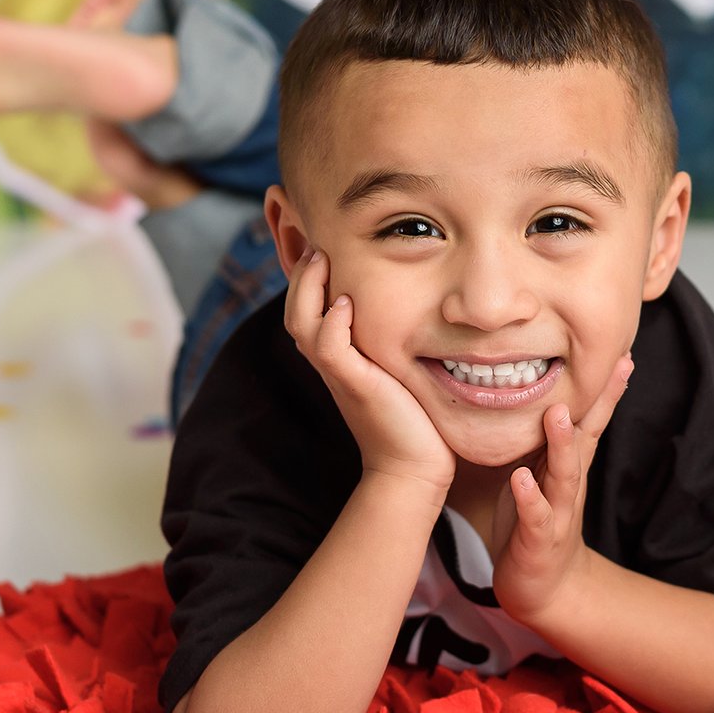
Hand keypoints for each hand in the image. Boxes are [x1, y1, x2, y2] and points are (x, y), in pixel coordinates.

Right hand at [283, 246, 454, 493]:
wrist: (413, 468)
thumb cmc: (414, 420)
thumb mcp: (400, 371)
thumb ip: (394, 344)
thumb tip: (418, 311)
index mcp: (339, 359)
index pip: (309, 311)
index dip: (309, 280)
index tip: (324, 249)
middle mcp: (332, 364)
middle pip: (295, 310)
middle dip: (302, 275)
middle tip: (318, 245)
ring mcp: (339, 374)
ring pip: (301, 323)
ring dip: (309, 288)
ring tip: (322, 259)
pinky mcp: (354, 384)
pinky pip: (327, 347)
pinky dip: (331, 322)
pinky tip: (345, 303)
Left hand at [493, 352, 633, 626]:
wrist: (544, 588)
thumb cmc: (535, 523)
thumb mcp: (541, 473)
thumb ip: (545, 439)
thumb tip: (543, 395)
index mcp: (568, 465)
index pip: (591, 421)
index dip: (607, 389)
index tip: (624, 353)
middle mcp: (569, 485)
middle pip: (587, 439)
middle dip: (598, 404)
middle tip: (610, 367)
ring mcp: (557, 512)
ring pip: (563, 475)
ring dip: (562, 445)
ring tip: (558, 415)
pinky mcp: (538, 539)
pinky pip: (535, 516)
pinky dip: (529, 498)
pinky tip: (521, 479)